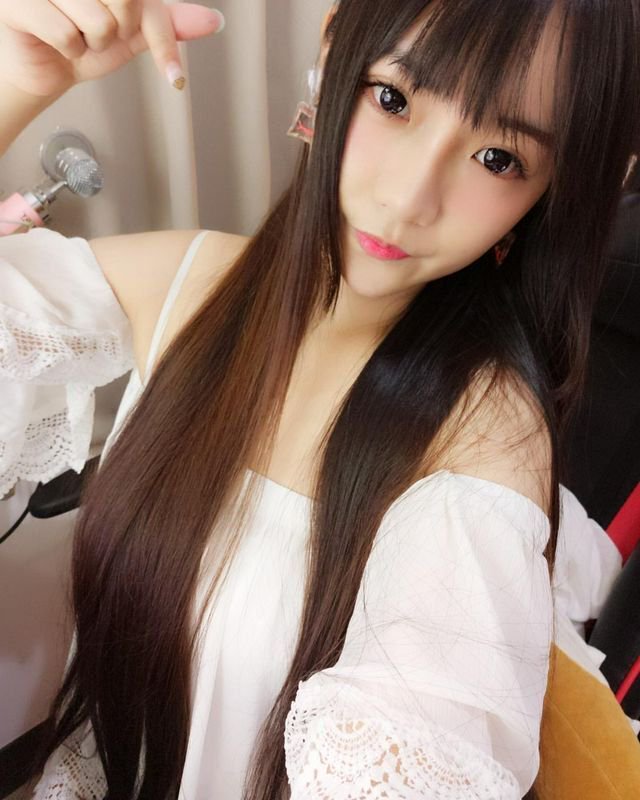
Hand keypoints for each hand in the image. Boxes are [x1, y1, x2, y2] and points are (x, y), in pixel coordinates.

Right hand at [0, 0, 223, 97]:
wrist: (44, 68)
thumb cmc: (85, 44)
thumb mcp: (132, 35)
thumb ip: (167, 24)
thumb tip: (214, 20)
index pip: (145, 3)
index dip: (163, 40)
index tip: (175, 78)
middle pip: (124, 3)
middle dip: (116, 33)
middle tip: (96, 35)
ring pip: (96, 21)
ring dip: (90, 43)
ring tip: (75, 36)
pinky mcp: (19, 0)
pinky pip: (66, 33)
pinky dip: (68, 49)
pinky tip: (56, 41)